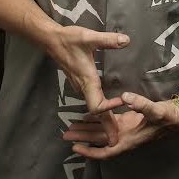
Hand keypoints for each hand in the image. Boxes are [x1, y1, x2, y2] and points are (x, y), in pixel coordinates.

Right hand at [45, 25, 129, 144]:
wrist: (51, 40)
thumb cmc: (69, 39)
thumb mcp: (89, 37)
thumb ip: (107, 40)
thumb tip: (127, 40)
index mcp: (87, 80)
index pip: (97, 105)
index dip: (108, 110)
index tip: (122, 104)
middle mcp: (83, 87)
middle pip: (96, 113)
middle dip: (106, 126)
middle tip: (116, 141)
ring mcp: (80, 86)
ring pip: (93, 108)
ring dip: (103, 120)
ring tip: (114, 130)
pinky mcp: (79, 83)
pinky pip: (90, 102)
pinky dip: (99, 111)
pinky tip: (106, 111)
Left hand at [62, 91, 178, 158]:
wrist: (178, 116)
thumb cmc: (168, 118)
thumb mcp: (156, 111)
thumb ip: (141, 104)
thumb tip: (125, 97)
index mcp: (128, 139)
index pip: (105, 151)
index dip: (90, 151)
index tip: (75, 148)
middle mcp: (124, 137)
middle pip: (98, 141)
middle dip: (82, 138)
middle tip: (65, 134)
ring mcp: (125, 129)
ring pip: (101, 132)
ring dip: (87, 130)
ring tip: (71, 127)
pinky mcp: (127, 121)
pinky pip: (108, 122)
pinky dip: (97, 119)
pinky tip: (88, 115)